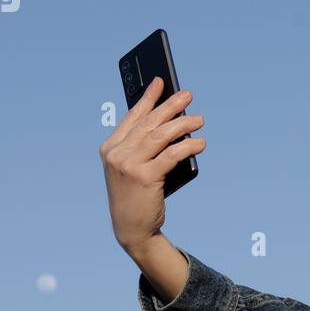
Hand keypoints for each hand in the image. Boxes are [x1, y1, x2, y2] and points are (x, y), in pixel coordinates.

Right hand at [99, 76, 205, 256]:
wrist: (131, 228)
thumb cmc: (135, 195)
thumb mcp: (132, 168)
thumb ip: (142, 146)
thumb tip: (171, 122)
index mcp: (110, 148)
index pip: (132, 117)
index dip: (148, 98)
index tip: (160, 82)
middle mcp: (117, 154)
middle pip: (149, 122)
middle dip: (170, 106)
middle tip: (187, 95)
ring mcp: (129, 166)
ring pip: (161, 135)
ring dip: (183, 124)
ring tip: (199, 119)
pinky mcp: (145, 178)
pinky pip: (171, 155)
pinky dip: (188, 146)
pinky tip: (199, 143)